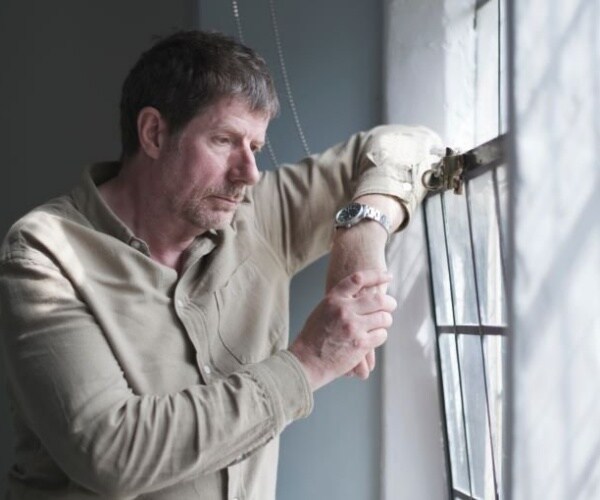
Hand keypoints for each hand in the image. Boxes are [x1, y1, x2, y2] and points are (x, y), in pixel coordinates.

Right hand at [289, 270, 396, 390]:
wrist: (305, 361)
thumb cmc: (313, 337)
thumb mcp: (323, 311)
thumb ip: (340, 302)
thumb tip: (361, 296)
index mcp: (333, 299)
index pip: (359, 279)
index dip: (377, 276)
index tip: (388, 276)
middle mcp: (344, 310)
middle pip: (378, 299)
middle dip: (389, 302)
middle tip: (391, 305)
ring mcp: (353, 327)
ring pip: (383, 318)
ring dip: (386, 320)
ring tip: (381, 324)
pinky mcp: (361, 344)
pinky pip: (381, 335)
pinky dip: (380, 336)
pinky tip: (373, 338)